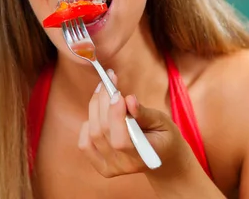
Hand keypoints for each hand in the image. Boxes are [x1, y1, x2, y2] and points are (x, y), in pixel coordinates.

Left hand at [78, 70, 194, 178]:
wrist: (164, 157)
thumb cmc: (164, 136)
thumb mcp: (162, 121)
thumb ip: (144, 113)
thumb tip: (129, 99)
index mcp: (143, 157)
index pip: (120, 141)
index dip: (115, 115)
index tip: (117, 93)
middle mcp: (124, 165)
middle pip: (103, 132)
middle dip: (104, 102)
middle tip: (109, 81)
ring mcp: (111, 167)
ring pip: (92, 134)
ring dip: (95, 107)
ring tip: (104, 89)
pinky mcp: (102, 165)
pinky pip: (85, 143)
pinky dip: (88, 124)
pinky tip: (99, 113)